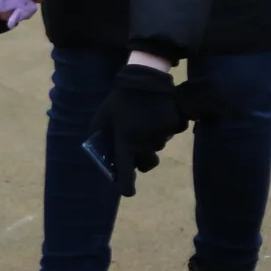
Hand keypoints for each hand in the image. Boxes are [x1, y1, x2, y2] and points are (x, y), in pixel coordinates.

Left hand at [91, 62, 188, 194]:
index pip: (126, 171)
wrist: (145, 79)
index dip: (126, 185)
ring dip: (151, 143)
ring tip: (144, 123)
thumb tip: (98, 151)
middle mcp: (144, 141)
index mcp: (125, 140)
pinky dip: (162, 131)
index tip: (129, 192)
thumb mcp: (103, 116)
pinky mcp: (173, 126)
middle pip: (147, 165)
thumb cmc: (120, 100)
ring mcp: (161, 135)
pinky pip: (168, 136)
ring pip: (157, 149)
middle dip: (142, 161)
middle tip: (137, 149)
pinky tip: (155, 117)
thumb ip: (97, 134)